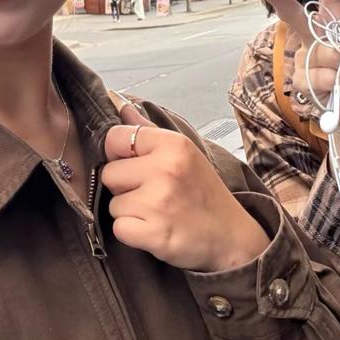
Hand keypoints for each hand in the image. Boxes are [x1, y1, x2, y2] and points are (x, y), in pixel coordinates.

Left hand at [102, 103, 269, 271]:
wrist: (230, 236)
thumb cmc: (203, 191)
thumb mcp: (183, 152)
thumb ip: (147, 129)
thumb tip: (117, 102)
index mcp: (173, 144)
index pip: (114, 137)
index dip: (117, 154)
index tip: (134, 165)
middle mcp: (165, 168)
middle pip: (109, 173)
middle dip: (123, 186)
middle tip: (150, 193)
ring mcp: (159, 202)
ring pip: (113, 204)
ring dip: (129, 211)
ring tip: (157, 212)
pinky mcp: (154, 233)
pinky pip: (119, 229)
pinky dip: (132, 233)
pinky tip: (154, 229)